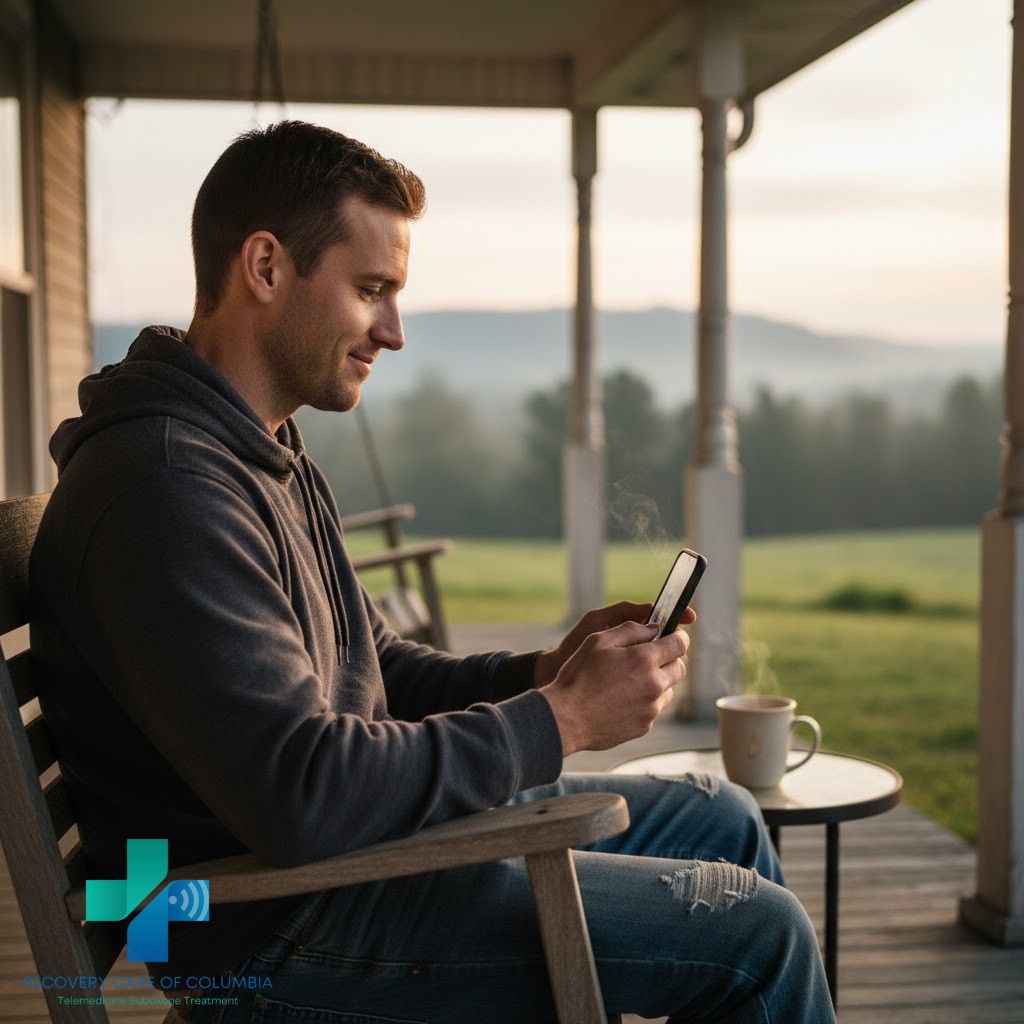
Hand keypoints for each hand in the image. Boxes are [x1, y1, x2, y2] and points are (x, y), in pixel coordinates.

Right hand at [539, 619, 691, 754]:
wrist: (566, 718)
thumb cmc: (578, 676)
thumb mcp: (598, 641)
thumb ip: (630, 630)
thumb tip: (653, 628)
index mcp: (644, 659)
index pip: (680, 644)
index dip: (678, 637)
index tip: (672, 636)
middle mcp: (654, 684)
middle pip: (679, 668)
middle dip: (669, 659)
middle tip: (649, 658)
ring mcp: (650, 708)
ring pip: (668, 690)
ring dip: (658, 682)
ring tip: (630, 681)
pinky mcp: (644, 726)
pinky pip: (653, 709)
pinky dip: (645, 701)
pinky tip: (622, 699)